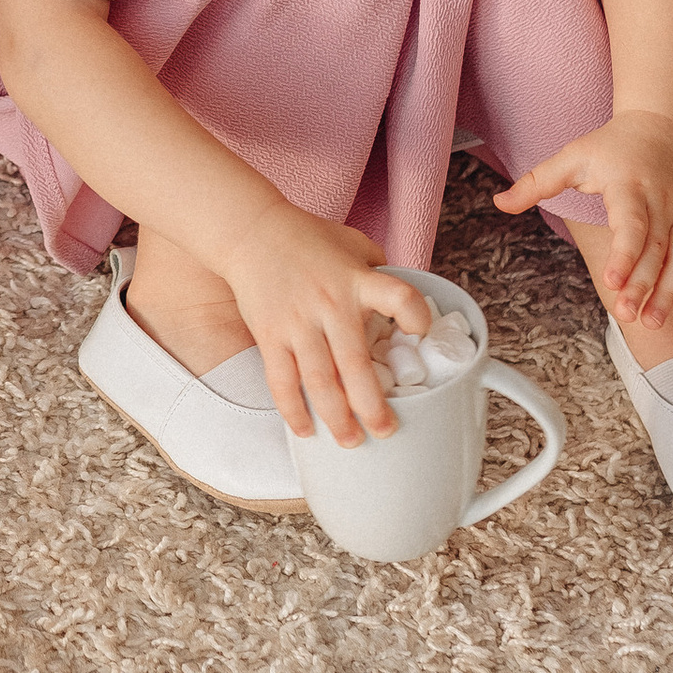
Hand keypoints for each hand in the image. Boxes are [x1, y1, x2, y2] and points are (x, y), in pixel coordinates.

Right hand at [223, 205, 431, 445]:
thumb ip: (379, 272)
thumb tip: (402, 306)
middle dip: (371, 405)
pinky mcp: (270, 336)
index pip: (397, 297)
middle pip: (354, 364)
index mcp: (357, 281)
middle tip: (385, 430)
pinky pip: (281, 381)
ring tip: (350, 441)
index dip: (414, 316)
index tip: (422, 333)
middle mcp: (330, 305)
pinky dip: (293, 410)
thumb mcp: (354, 244)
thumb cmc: (307, 239)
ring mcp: (298, 323)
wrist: (250, 231)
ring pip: (318, 381)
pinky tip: (305, 430)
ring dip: (335, 417)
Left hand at [495, 110, 672, 342]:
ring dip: (671, 295)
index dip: (625, 253)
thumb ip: (537, 182)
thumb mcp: (572, 156)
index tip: (611, 282)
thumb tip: (498, 203)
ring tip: (651, 325)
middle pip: (658, 248)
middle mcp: (663, 204)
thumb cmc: (611, 146)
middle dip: (644, 284)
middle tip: (626, 315)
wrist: (663, 128)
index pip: (632, 223)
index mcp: (631, 185)